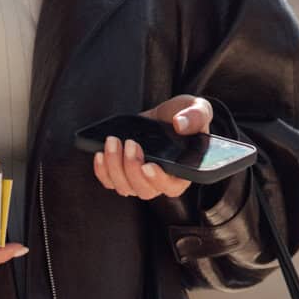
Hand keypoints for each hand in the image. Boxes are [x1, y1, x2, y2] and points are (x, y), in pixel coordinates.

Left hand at [91, 97, 212, 202]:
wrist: (165, 115)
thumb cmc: (186, 116)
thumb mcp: (198, 108)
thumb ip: (196, 115)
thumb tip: (181, 124)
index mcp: (183, 172)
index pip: (171, 187)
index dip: (158, 180)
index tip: (148, 166)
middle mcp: (160, 181)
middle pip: (144, 190)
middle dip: (132, 168)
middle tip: (130, 143)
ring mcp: (140, 179)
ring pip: (124, 186)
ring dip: (114, 166)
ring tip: (113, 141)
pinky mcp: (124, 173)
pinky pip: (109, 181)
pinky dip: (102, 170)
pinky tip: (100, 153)